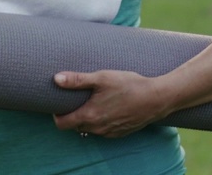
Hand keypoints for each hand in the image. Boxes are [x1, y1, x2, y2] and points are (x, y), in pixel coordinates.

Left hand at [51, 70, 173, 138]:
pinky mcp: (120, 133)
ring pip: (89, 129)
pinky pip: (103, 130)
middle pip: (75, 126)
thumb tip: (56, 79)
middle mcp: (98, 129)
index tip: (59, 103)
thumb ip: (77, 80)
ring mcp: (109, 133)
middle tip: (76, 98)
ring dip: (87, 118)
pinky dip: (100, 121)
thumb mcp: (101, 78)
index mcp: (89, 116)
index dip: (57, 115)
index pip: (62, 124)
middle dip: (72, 114)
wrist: (156, 98)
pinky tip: (108, 107)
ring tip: (93, 101)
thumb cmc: (128, 85)